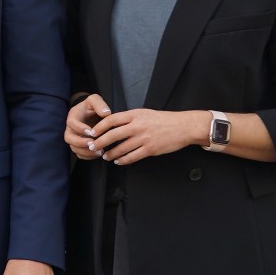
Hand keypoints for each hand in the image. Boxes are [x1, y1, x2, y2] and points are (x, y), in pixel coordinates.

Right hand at [65, 94, 111, 159]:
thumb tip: (106, 113)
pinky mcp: (78, 145)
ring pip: (74, 148)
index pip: (71, 123)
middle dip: (80, 143)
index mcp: (73, 116)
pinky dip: (87, 156)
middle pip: (68, 138)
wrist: (90, 112)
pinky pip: (79, 154)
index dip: (79, 128)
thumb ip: (100, 104)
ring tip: (99, 152)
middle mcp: (70, 128)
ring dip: (85, 152)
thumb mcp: (95, 100)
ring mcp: (74, 138)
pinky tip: (98, 154)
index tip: (91, 131)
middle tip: (93, 144)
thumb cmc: (92, 106)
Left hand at [90, 108, 206, 164]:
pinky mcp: (150, 149)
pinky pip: (132, 157)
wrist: (183, 126)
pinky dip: (122, 160)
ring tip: (104, 156)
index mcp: (135, 115)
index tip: (92, 132)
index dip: (99, 127)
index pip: (111, 120)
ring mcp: (144, 138)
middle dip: (99, 142)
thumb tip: (113, 124)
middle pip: (112, 135)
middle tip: (92, 147)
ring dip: (110, 153)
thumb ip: (129, 118)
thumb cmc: (164, 119)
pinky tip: (118, 161)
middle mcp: (137, 126)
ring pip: (120, 148)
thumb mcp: (144, 113)